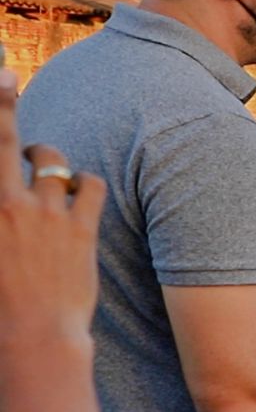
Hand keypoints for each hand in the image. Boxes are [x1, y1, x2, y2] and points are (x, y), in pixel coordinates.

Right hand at [0, 74, 105, 350]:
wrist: (32, 337)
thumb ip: (3, 215)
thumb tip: (12, 202)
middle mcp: (5, 203)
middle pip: (2, 139)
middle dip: (1, 101)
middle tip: (4, 74)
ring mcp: (44, 213)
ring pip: (50, 160)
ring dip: (46, 159)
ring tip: (42, 171)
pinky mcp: (80, 227)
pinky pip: (90, 185)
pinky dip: (85, 184)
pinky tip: (79, 193)